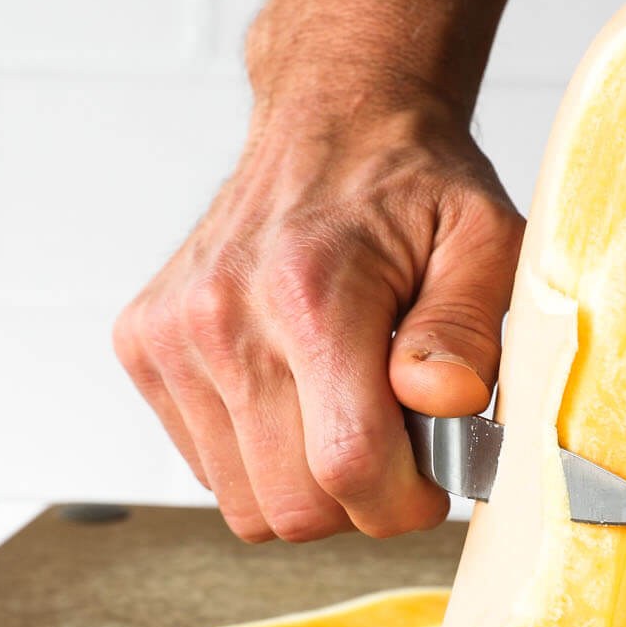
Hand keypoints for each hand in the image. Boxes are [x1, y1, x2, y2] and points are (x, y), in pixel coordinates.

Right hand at [114, 60, 521, 543]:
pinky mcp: (143, 347)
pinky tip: (294, 393)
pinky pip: (208, 468)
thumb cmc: (413, 186)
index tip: (433, 478)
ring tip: (344, 410)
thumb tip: (446, 402)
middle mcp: (223, 317)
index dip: (404, 502)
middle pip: (292, 506)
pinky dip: (258, 457)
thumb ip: (469, 328)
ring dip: (305, 483)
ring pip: (245, 502)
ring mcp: (171, 335)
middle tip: (396, 443)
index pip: (347, 465)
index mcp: (312, 294)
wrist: (330, 120)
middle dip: (359, 501)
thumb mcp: (483, 240)